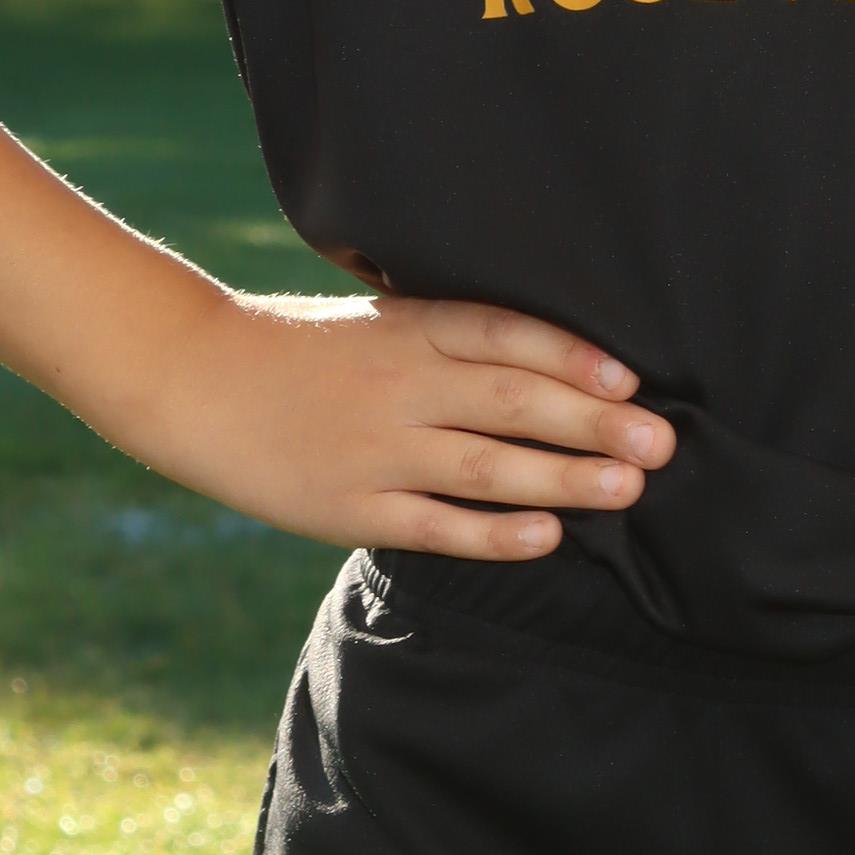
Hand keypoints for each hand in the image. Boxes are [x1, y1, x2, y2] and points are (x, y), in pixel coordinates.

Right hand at [132, 287, 674, 560]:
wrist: (192, 378)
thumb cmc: (297, 347)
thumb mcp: (373, 317)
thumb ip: (447, 332)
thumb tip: (544, 352)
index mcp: (408, 329)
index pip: (503, 334)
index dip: (571, 356)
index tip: (631, 377)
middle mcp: (401, 385)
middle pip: (512, 400)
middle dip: (593, 421)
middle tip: (662, 441)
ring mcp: (377, 449)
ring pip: (486, 465)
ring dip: (563, 477)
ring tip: (627, 487)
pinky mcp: (351, 507)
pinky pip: (435, 524)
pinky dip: (493, 532)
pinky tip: (546, 537)